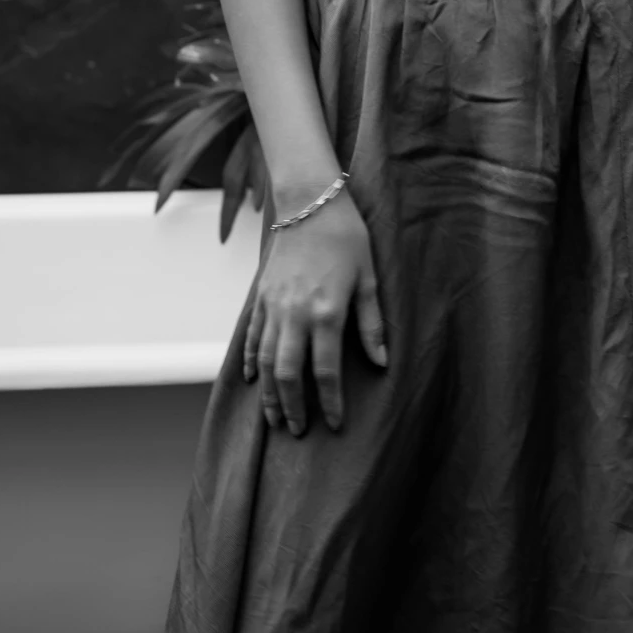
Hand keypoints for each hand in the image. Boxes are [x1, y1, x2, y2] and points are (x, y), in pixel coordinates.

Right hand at [242, 189, 385, 435]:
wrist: (310, 201)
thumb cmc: (346, 237)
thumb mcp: (369, 278)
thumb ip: (371, 324)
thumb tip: (382, 362)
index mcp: (326, 312)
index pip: (325, 370)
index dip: (330, 402)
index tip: (335, 424)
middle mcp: (294, 314)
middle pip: (287, 374)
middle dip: (293, 407)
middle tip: (299, 431)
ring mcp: (273, 306)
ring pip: (264, 361)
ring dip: (269, 394)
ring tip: (275, 418)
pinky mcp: (261, 296)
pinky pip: (252, 337)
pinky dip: (250, 362)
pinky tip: (253, 381)